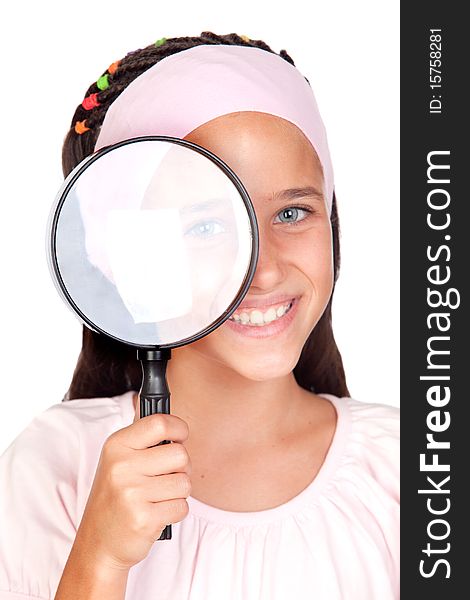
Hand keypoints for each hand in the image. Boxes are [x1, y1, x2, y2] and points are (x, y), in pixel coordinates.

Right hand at [73, 395, 191, 569]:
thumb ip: (146, 441)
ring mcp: (131, 494)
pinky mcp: (143, 519)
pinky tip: (157, 514)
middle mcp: (121, 466)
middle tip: (166, 477)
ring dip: (178, 493)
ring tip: (158, 498)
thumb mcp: (119, 460)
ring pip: (185, 482)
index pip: (160, 423)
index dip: (179, 429)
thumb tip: (179, 429)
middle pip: (180, 454)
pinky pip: (182, 506)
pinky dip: (176, 512)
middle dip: (181, 468)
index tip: (180, 438)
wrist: (97, 544)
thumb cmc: (116, 497)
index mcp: (116, 445)